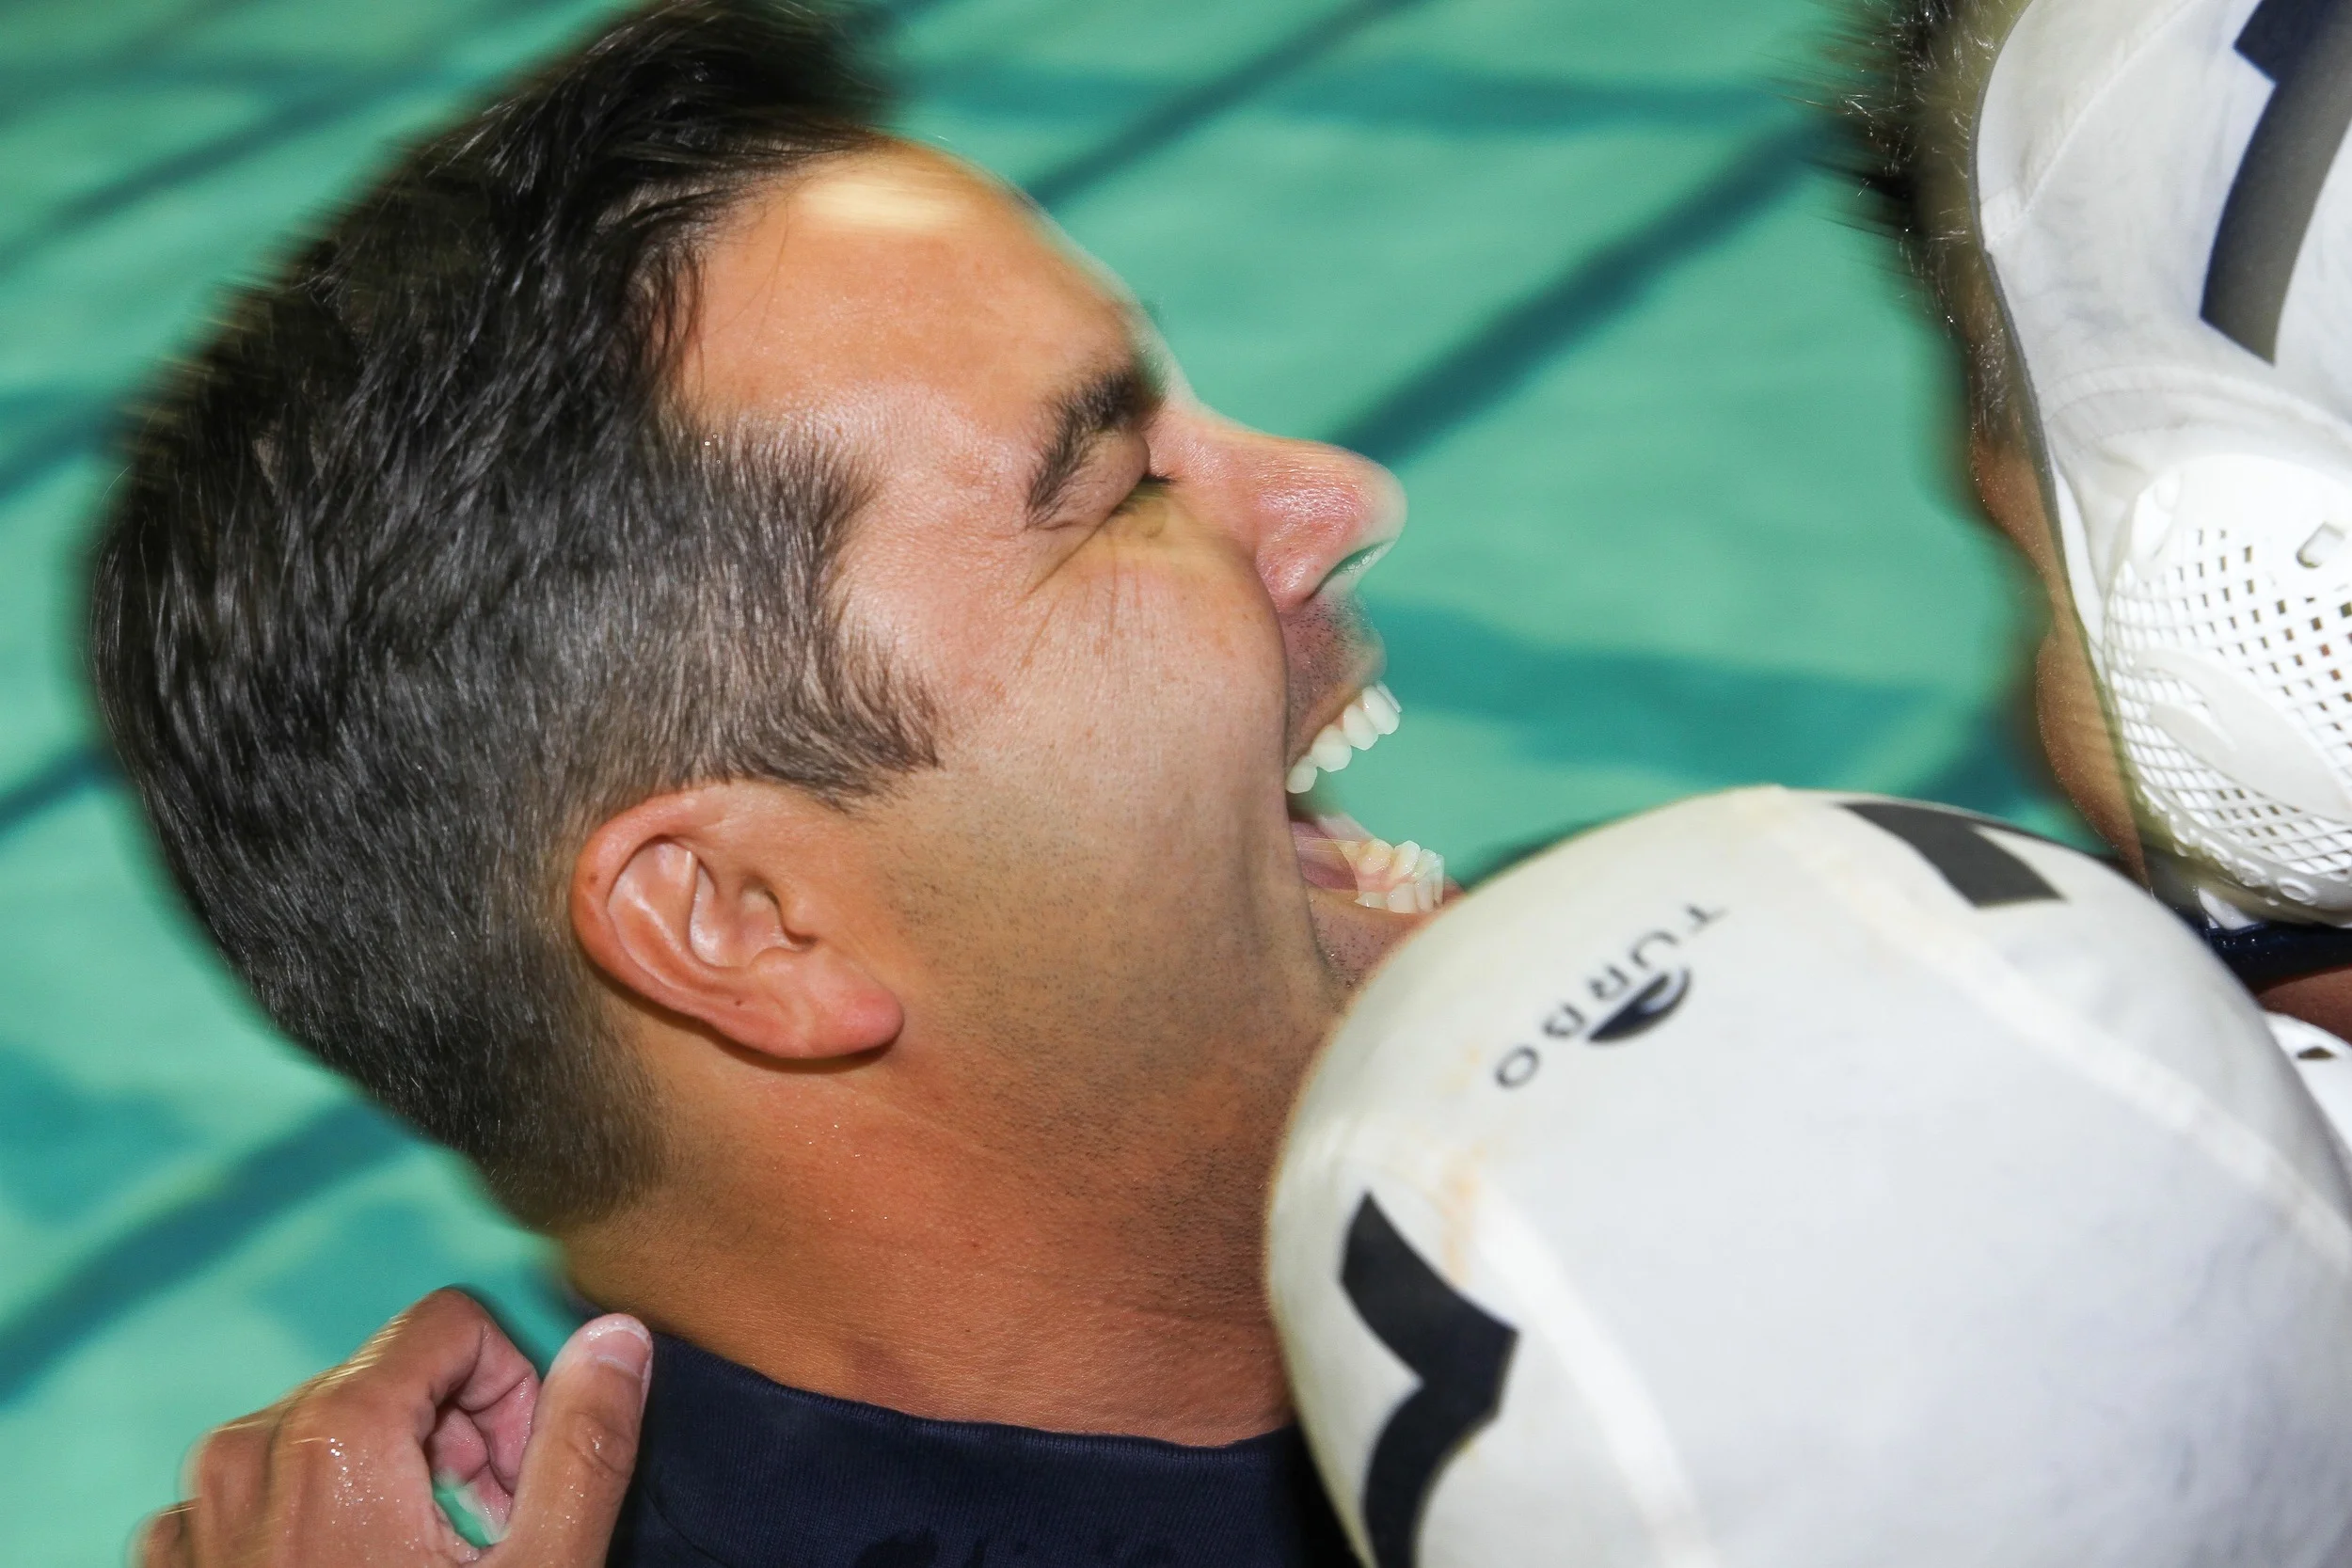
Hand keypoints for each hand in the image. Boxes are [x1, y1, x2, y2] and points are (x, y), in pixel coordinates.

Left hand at [134, 1287, 650, 1566]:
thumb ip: (584, 1443)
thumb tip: (617, 1337)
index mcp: (337, 1433)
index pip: (452, 1325)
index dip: (513, 1390)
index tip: (522, 1484)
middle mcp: (248, 1451)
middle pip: (388, 1374)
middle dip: (459, 1438)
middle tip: (494, 1534)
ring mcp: (194, 1515)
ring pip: (317, 1431)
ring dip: (387, 1478)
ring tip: (427, 1567)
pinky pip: (245, 1498)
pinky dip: (304, 1523)